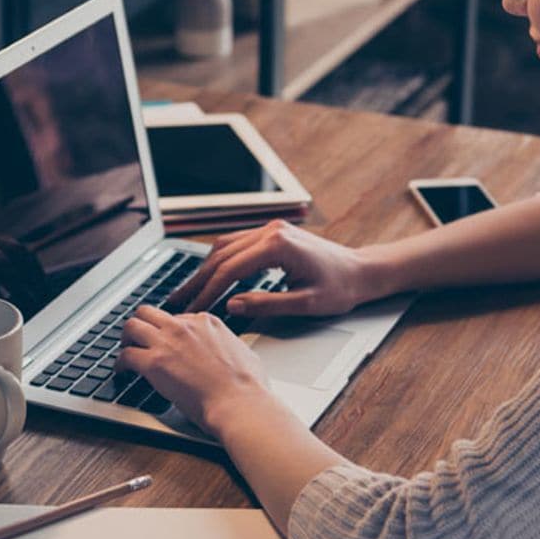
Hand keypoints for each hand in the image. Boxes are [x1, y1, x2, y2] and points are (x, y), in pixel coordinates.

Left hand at [115, 305, 272, 435]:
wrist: (239, 403)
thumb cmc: (247, 386)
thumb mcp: (243, 352)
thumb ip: (229, 345)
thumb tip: (228, 350)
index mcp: (206, 322)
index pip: (177, 317)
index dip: (168, 331)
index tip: (165, 341)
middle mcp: (184, 326)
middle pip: (149, 312)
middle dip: (141, 324)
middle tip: (137, 339)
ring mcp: (168, 342)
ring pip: (132, 325)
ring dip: (126, 339)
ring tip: (125, 351)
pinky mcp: (154, 363)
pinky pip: (126, 355)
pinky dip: (119, 364)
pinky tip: (121, 372)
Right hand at [166, 220, 397, 318]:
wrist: (361, 271)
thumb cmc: (340, 288)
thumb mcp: (305, 304)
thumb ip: (267, 304)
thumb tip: (232, 305)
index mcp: (278, 246)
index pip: (231, 269)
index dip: (209, 291)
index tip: (194, 310)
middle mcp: (270, 231)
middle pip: (221, 255)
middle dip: (198, 280)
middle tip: (178, 301)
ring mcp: (270, 229)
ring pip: (225, 246)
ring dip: (204, 268)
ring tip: (187, 290)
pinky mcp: (271, 234)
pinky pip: (236, 244)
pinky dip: (219, 260)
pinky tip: (208, 276)